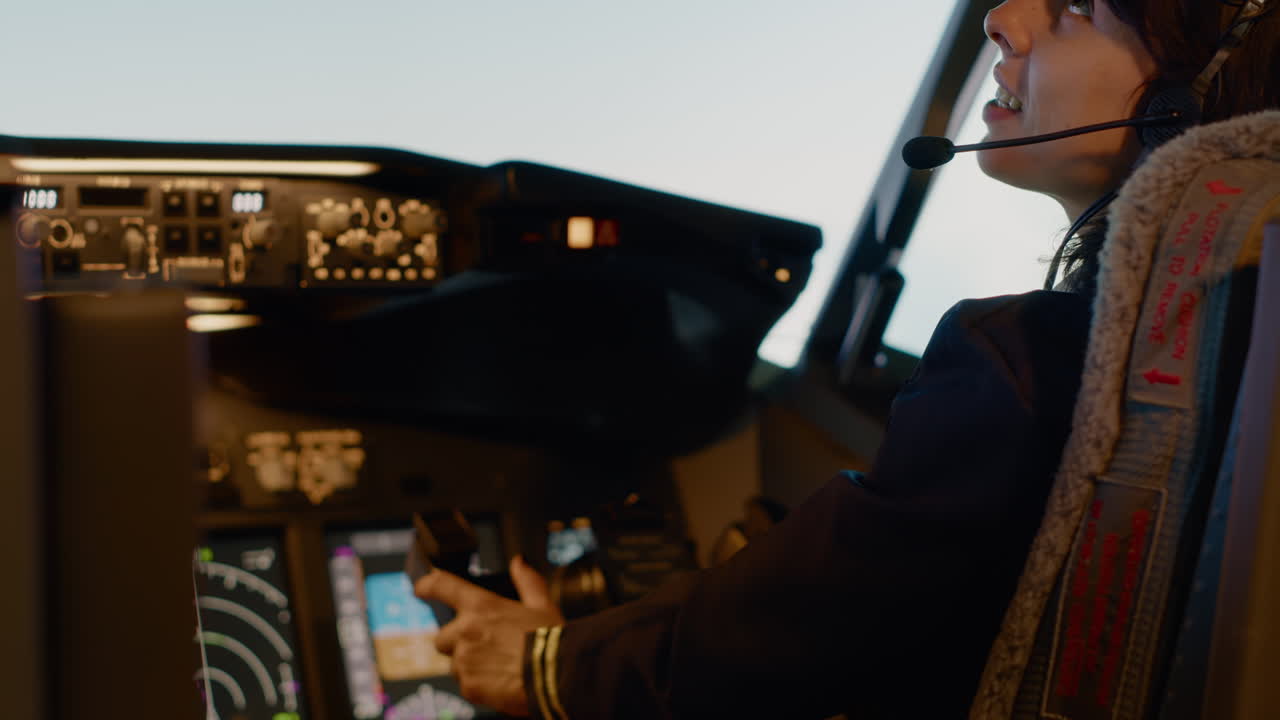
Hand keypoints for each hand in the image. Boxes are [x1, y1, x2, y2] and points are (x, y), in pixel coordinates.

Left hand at [414, 555, 565, 716]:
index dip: (427, 585)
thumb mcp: (542, 605)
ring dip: (469, 665)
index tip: (421, 588)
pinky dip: (478, 685)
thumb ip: (527, 582)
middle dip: (457, 643)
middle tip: (484, 648)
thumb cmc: (550, 641)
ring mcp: (464, 659)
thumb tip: (519, 563)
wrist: (557, 675)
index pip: (443, 586)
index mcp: (481, 607)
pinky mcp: (468, 685)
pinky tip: (500, 682)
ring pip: (455, 664)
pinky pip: (466, 685)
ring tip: (498, 667)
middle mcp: (466, 631)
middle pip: (442, 638)